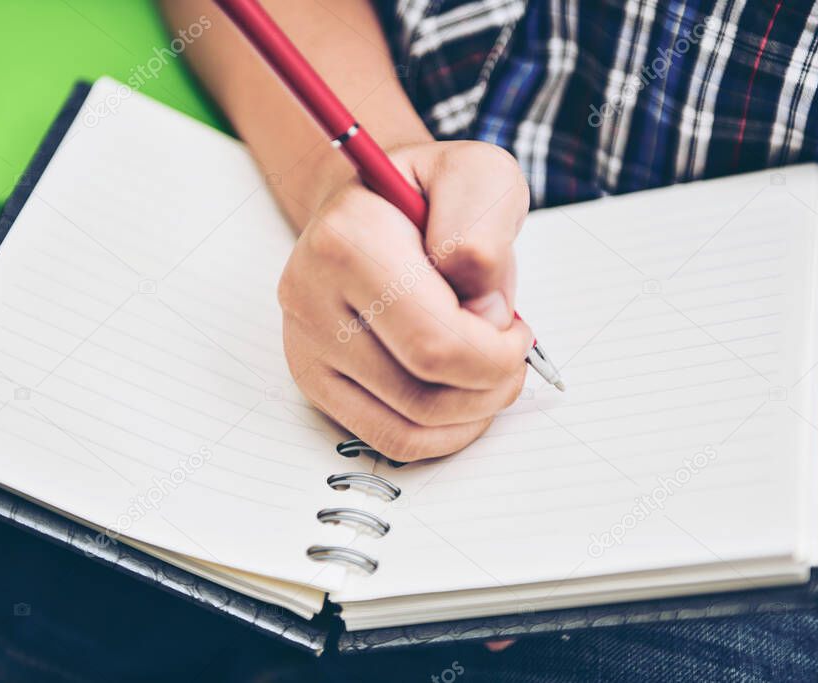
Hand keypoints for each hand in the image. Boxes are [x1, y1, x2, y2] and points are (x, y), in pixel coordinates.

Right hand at [278, 141, 532, 460]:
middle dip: (492, 383)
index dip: (498, 348)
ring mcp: (305, 342)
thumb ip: (485, 229)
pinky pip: (386, 438)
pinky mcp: (311, 377)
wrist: (369, 205)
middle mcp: (310, 294)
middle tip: (510, 351)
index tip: (512, 321)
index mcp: (349, 238)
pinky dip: (441, 434)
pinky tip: (462, 399)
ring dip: (473, 411)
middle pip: (423, 391)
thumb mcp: (479, 176)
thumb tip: (481, 310)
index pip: (436, 341)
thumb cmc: (427, 194)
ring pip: (408, 425)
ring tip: (489, 369)